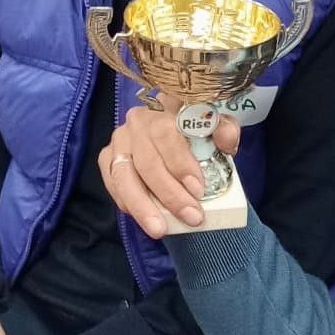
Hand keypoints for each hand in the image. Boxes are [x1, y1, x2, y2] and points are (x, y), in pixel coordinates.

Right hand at [99, 95, 240, 238]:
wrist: (173, 126)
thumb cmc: (196, 127)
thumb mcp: (216, 124)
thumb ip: (225, 130)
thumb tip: (227, 141)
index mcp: (166, 106)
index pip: (167, 134)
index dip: (181, 163)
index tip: (198, 189)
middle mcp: (138, 120)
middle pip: (148, 160)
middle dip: (169, 194)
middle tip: (191, 216)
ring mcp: (120, 138)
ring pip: (124, 175)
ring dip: (143, 206)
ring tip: (159, 229)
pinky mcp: (107, 155)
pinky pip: (113, 183)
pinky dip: (128, 203)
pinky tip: (145, 217)